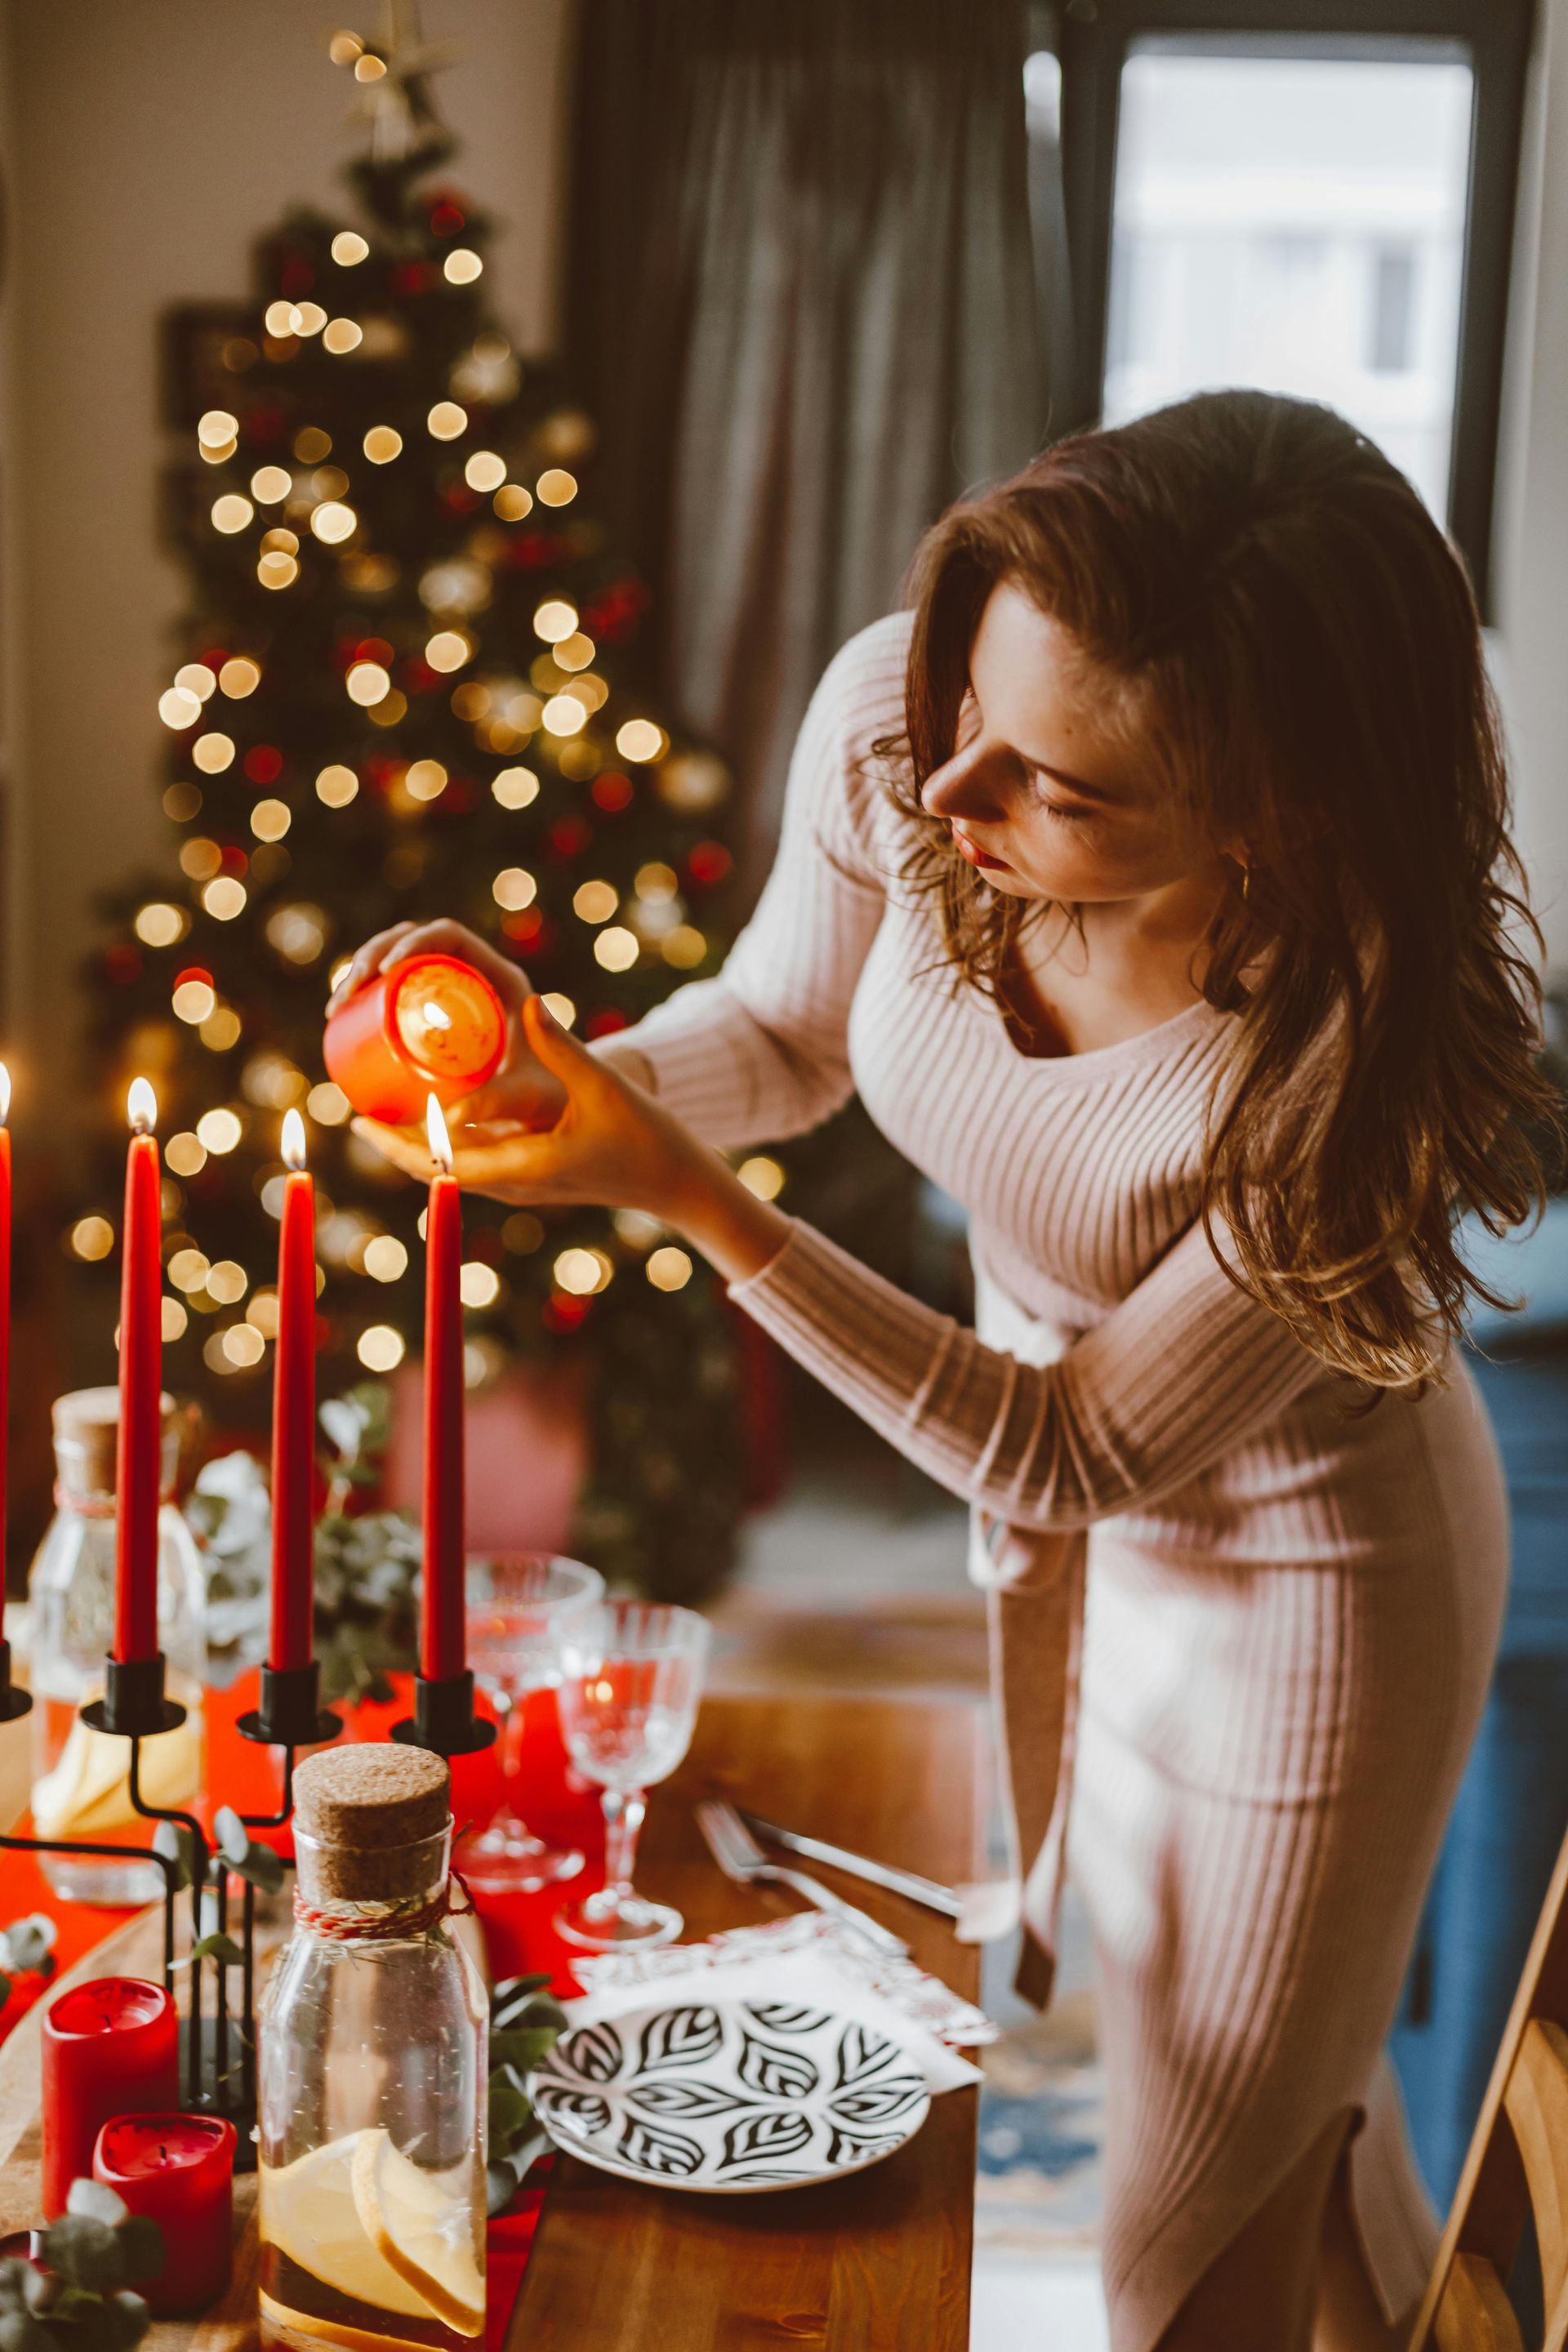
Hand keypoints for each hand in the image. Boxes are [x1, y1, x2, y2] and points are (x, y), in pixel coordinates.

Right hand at [327, 918, 565, 1127]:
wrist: (556, 1107)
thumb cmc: (551, 1098)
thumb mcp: (528, 1096)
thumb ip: (499, 1102)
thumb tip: (451, 1120)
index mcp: (500, 978)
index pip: (449, 937)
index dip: (411, 942)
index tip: (383, 972)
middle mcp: (476, 978)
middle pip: (414, 943)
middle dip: (370, 958)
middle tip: (343, 997)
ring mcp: (454, 995)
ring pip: (400, 965)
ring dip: (360, 974)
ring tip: (336, 1010)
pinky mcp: (437, 1016)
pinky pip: (398, 991)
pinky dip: (367, 995)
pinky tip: (342, 1013)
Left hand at [351, 996, 790, 1283]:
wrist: (679, 1184)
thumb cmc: (649, 1139)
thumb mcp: (605, 1086)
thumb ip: (563, 1046)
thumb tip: (528, 1001)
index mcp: (523, 1169)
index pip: (441, 1162)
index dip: (397, 1143)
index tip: (361, 1119)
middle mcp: (514, 1185)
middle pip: (436, 1170)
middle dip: (393, 1144)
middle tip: (356, 1112)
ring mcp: (523, 1185)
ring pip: (454, 1169)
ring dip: (417, 1146)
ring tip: (384, 1114)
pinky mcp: (534, 1177)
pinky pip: (476, 1163)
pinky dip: (447, 1145)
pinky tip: (438, 1119)